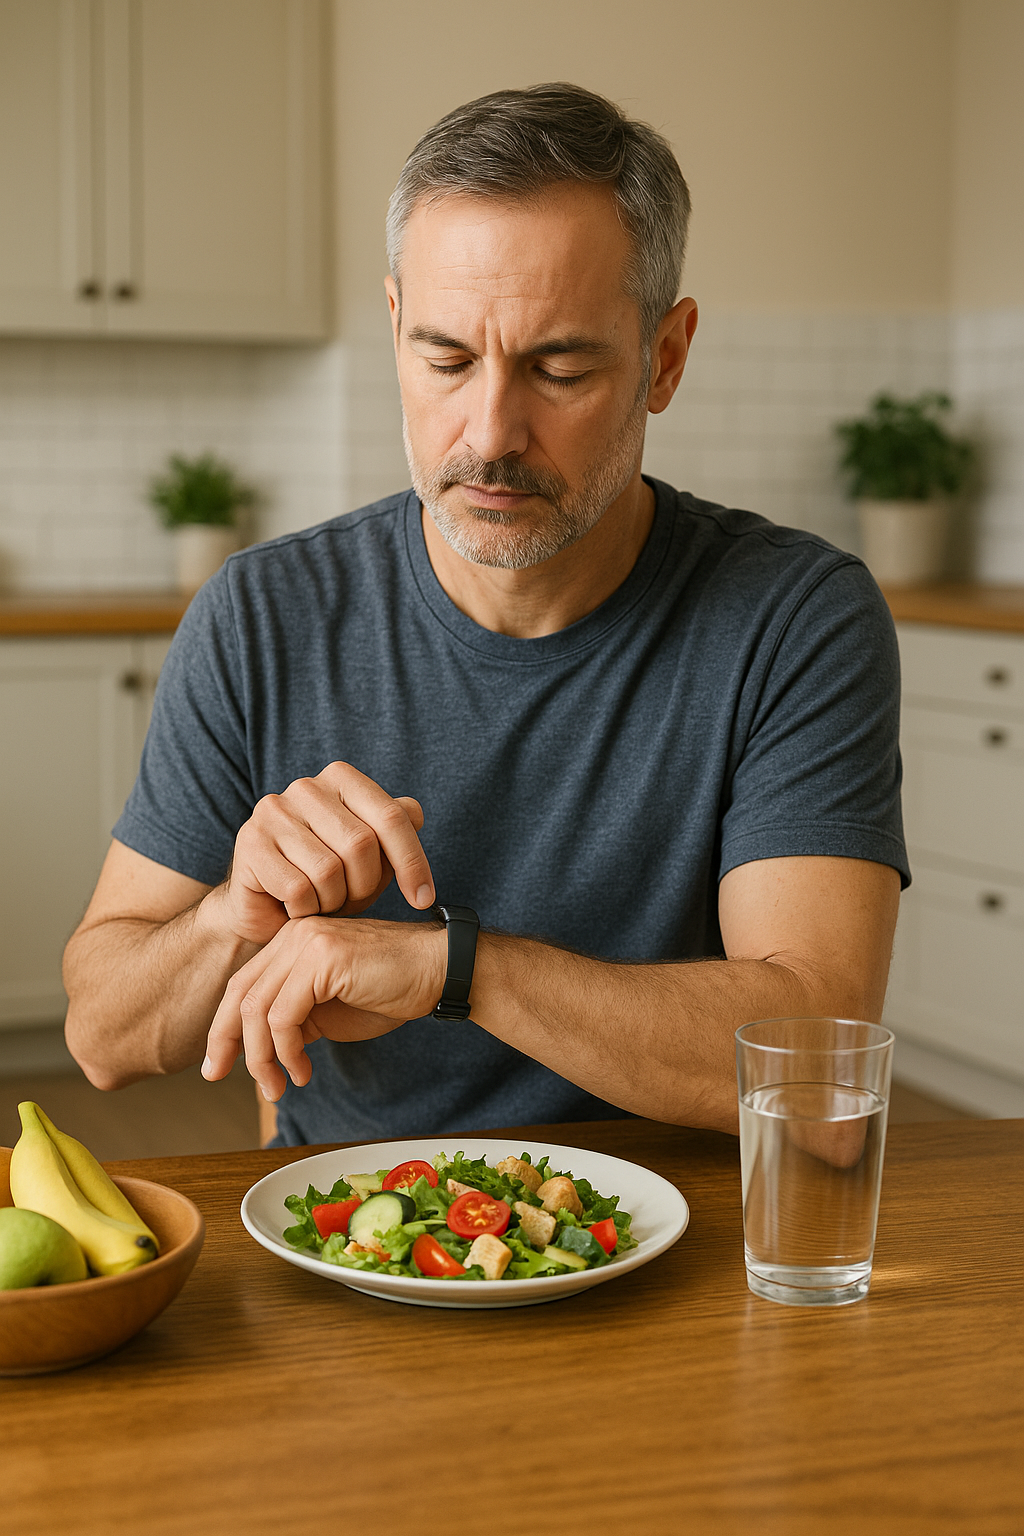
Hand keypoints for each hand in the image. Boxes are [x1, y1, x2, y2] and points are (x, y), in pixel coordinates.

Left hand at [202, 916, 446, 1101]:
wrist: (439, 972)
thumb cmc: (391, 991)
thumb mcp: (330, 1011)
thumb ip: (294, 1020)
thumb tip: (259, 1050)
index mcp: (293, 942)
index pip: (243, 986)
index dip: (224, 1027)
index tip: (216, 1065)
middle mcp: (294, 934)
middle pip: (240, 994)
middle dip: (225, 1041)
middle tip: (218, 1076)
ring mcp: (307, 942)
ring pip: (258, 1009)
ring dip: (262, 1057)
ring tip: (279, 1086)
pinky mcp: (323, 959)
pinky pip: (283, 1016)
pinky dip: (286, 1052)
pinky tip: (303, 1071)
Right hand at [207, 761, 434, 945]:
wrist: (265, 910)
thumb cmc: (325, 880)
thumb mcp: (369, 858)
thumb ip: (393, 832)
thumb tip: (415, 814)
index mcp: (341, 778)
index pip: (392, 816)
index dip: (413, 861)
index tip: (423, 898)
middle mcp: (305, 787)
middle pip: (362, 844)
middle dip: (365, 886)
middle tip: (350, 901)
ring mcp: (273, 811)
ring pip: (329, 870)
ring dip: (333, 901)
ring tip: (322, 902)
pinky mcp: (250, 843)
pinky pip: (298, 889)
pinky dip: (305, 910)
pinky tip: (297, 908)